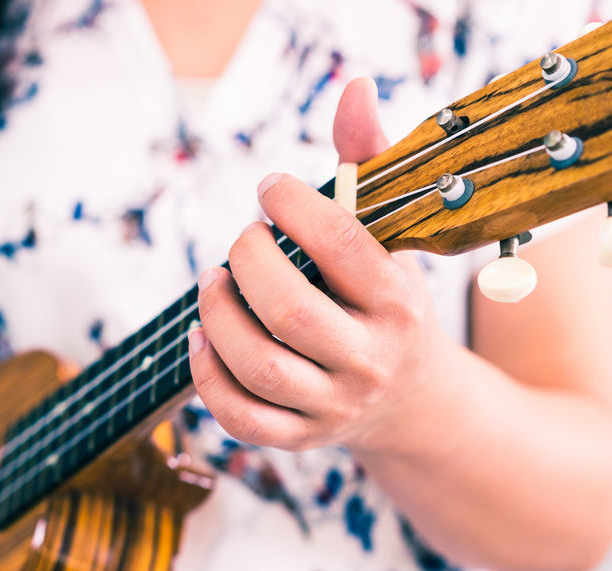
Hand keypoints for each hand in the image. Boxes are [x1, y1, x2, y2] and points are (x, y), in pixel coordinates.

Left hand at [188, 77, 451, 454]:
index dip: (292, 206)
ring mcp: (332, 407)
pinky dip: (206, 375)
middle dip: (247, 261)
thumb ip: (368, 167)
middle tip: (241, 240)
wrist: (411, 403)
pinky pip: (240, 417)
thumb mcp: (393, 240)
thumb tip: (352, 90)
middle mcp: (369, 361)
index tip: (269, 189)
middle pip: (289, 311)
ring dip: (218, 316)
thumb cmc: (387, 303)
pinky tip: (200, 336)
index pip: (341, 246)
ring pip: (258, 367)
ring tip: (212, 282)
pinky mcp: (299, 439)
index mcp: (398, 304)